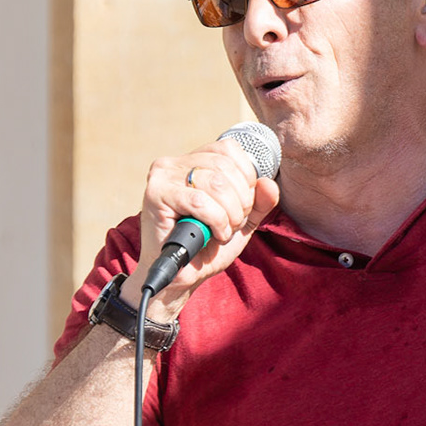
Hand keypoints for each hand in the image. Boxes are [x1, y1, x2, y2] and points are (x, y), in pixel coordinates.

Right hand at [123, 137, 279, 316]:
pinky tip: (215, 235)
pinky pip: (200, 201)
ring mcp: (163, 176)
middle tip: (234, 223)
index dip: (246, 176)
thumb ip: (259, 201)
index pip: (229, 148)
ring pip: (216, 183)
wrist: (180, 277)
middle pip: (225, 166)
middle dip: (240, 200)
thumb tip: (269, 182)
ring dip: (229, 214)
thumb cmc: (207, 246)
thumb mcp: (241, 220)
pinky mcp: (155, 194)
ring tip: (223, 231)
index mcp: (194, 162)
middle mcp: (175, 163)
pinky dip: (216, 221)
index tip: (243, 204)